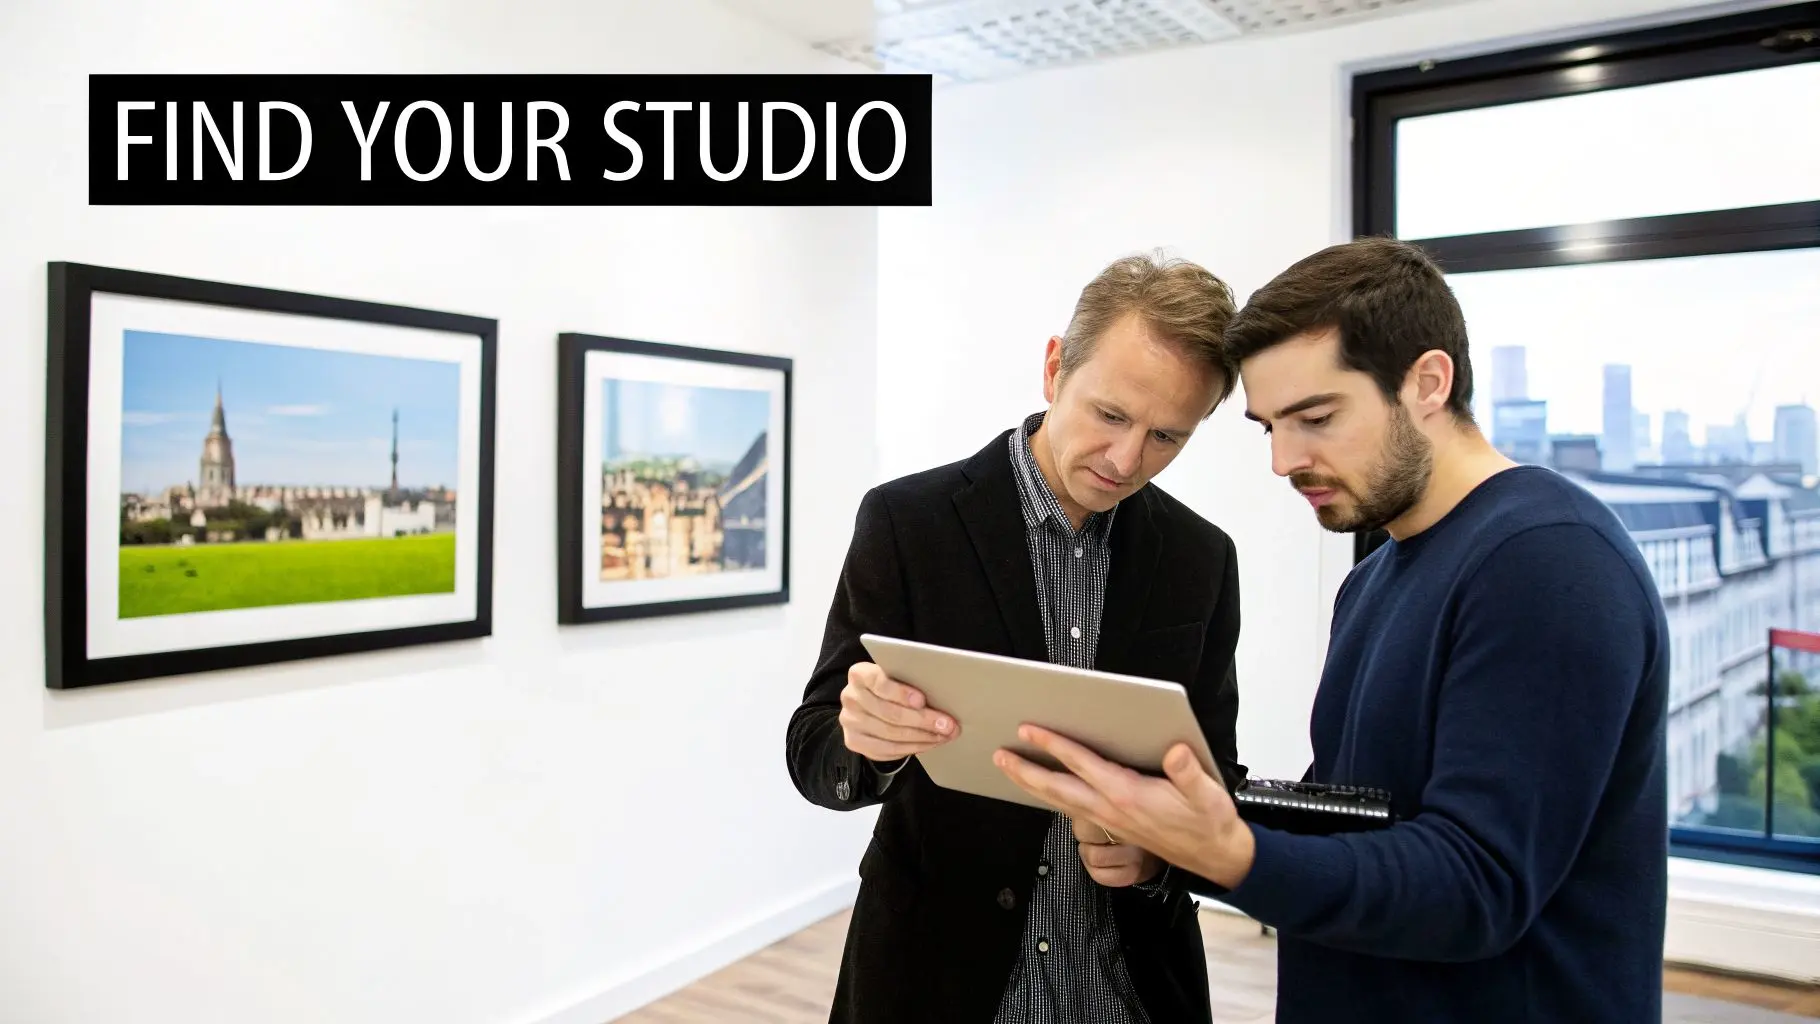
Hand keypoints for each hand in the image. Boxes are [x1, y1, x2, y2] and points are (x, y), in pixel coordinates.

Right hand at [838, 662, 957, 762]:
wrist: (869, 704)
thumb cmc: (891, 687)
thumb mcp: (897, 677)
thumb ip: (910, 681)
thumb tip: (943, 692)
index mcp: (859, 674)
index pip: (878, 682)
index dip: (901, 693)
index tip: (922, 700)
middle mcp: (850, 697)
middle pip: (889, 713)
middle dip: (922, 720)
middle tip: (947, 725)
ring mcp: (849, 721)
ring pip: (890, 734)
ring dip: (921, 737)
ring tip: (942, 736)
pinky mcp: (853, 741)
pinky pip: (885, 750)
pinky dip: (910, 748)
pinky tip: (927, 744)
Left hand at [994, 725, 1254, 888]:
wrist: (1213, 856)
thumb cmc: (1208, 821)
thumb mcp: (1207, 795)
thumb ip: (1189, 772)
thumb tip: (1175, 752)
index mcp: (1128, 795)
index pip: (1082, 765)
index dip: (1054, 745)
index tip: (1030, 730)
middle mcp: (1110, 810)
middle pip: (1057, 788)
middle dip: (1026, 771)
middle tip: (999, 755)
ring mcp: (1108, 822)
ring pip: (1060, 801)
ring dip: (1031, 785)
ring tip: (1008, 768)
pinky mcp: (1111, 828)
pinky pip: (1071, 810)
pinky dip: (1050, 798)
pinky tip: (1042, 790)